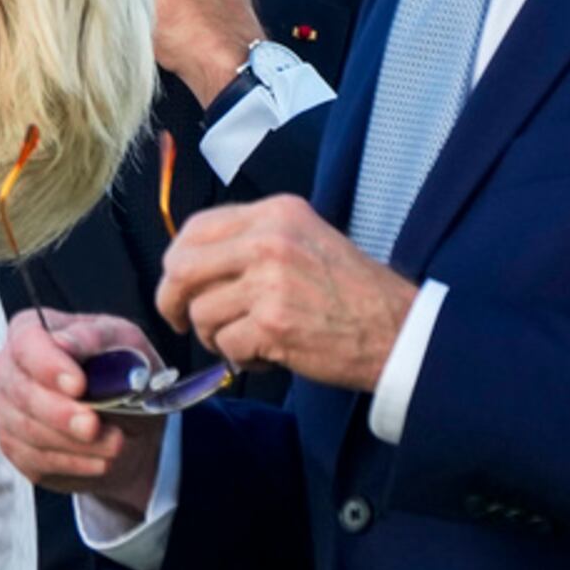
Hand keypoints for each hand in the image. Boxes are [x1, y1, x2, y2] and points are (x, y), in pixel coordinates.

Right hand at [0, 309, 165, 515]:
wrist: (130, 419)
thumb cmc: (123, 370)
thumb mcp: (122, 342)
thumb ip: (93, 337)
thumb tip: (63, 342)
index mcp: (30, 330)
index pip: (27, 343)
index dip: (49, 365)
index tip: (79, 385)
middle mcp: (8, 367)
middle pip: (22, 391)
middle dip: (61, 413)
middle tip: (94, 425)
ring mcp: (5, 409)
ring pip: (28, 430)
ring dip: (74, 443)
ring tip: (114, 444)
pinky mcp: (14, 446)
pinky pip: (34, 460)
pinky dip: (72, 463)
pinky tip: (100, 460)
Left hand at [157, 195, 417, 392]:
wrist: (398, 328)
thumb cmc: (352, 290)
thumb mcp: (305, 239)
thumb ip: (253, 241)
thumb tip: (193, 261)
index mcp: (275, 213)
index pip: (197, 227)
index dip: (176, 259)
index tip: (176, 282)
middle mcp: (269, 240)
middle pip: (183, 266)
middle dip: (171, 299)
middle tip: (178, 320)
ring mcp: (270, 282)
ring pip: (202, 311)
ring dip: (213, 335)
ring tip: (244, 339)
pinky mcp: (273, 325)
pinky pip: (226, 344)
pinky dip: (239, 356)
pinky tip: (264, 354)